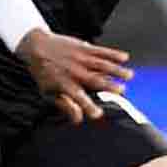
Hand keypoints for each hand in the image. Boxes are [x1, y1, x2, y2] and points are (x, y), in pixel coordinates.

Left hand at [15, 29, 133, 123]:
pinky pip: (101, 51)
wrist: (37, 46)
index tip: (98, 114)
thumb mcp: (48, 93)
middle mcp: (74, 71)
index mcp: (64, 84)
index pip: (77, 98)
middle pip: (93, 79)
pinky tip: (125, 57)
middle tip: (122, 91)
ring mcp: (80, 58)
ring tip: (130, 75)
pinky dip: (113, 53)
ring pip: (101, 64)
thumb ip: (65, 106)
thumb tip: (78, 120)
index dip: (87, 106)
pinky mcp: (84, 48)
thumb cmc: (44, 73)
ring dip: (116, 69)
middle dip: (108, 85)